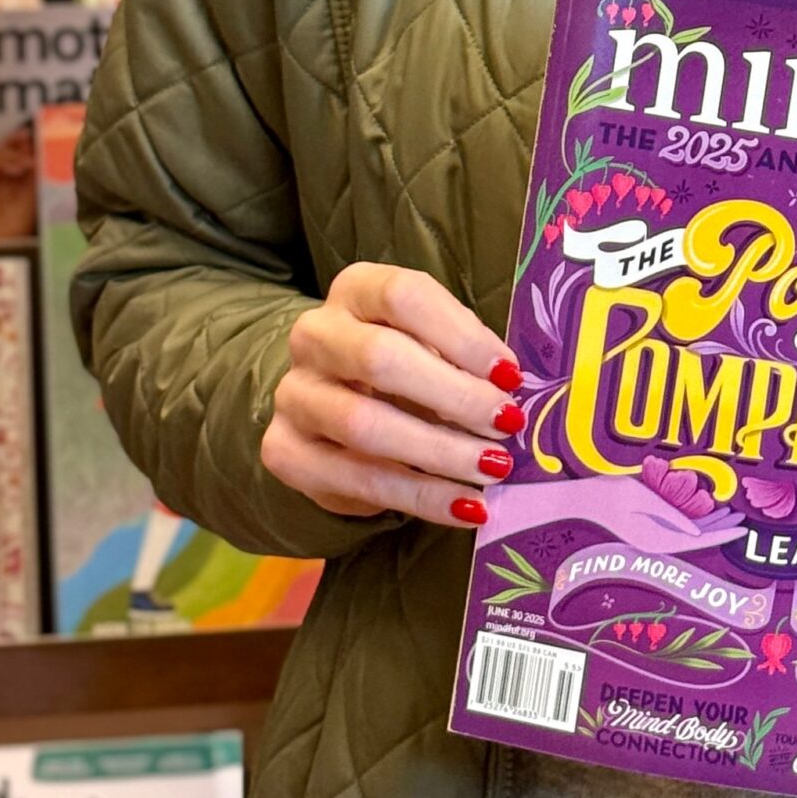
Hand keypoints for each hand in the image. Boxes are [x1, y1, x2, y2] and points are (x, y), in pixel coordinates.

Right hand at [262, 263, 523, 528]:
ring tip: (493, 468)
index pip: (404, 297)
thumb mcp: (431, 342)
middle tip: (507, 424)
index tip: (509, 375)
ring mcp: (294, 395)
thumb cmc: (402, 364)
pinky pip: (358, 481)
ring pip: (364, 425)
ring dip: (440, 451)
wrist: (329, 403)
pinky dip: (421, 497)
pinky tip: (468, 506)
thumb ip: (464, 354)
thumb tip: (509, 385)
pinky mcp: (287, 453)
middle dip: (454, 395)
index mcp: (355, 291)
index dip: (461, 336)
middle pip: (380, 358)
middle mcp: (315, 336)